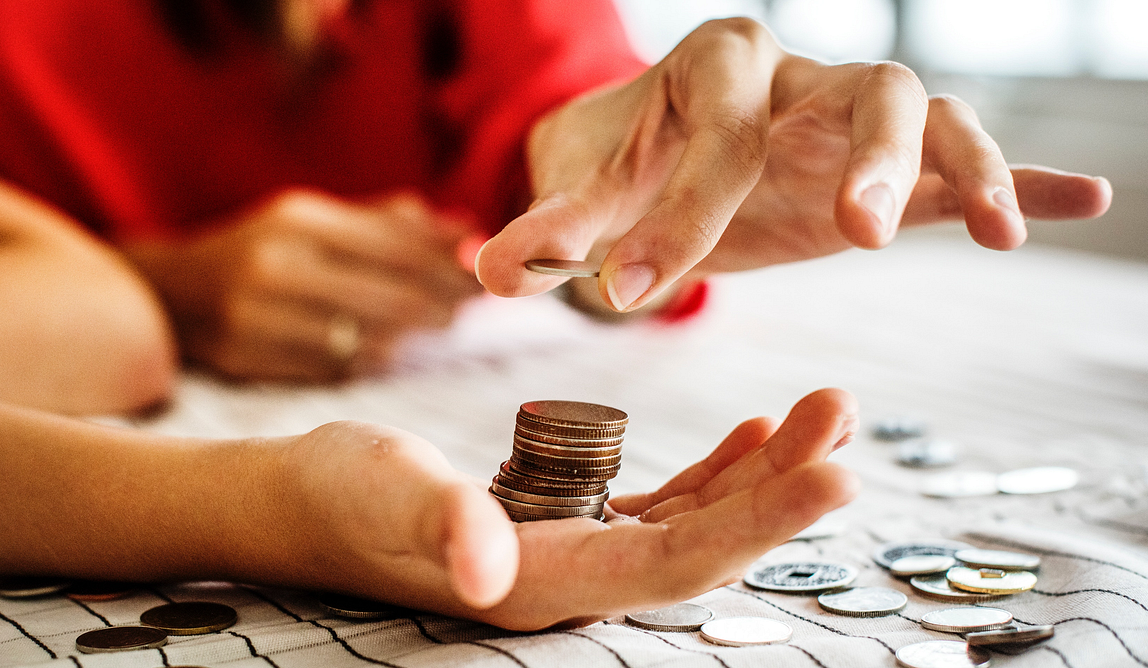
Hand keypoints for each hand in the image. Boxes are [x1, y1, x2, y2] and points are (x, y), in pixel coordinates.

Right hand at [125, 190, 480, 381]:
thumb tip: (467, 230)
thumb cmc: (261, 251)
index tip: (485, 273)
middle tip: (475, 307)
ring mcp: (259, 317)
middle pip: (389, 296)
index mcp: (297, 221)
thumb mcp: (314, 220)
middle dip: (442, 303)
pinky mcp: (249, 359)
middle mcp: (276, 265)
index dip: (448, 264)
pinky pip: (334, 368)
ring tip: (440, 324)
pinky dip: (371, 359)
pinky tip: (389, 349)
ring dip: (412, 336)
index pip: (395, 246)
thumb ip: (388, 224)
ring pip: (366, 338)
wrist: (171, 293)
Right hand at [269, 388, 858, 629]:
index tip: (835, 476)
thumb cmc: (337, 495)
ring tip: (822, 415)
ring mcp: (574, 554)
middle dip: (783, 490)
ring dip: (763, 473)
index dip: (760, 526)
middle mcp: (574, 581)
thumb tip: (485, 569)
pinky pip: (661, 504)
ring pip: (694, 522)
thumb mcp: (386, 494)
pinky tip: (753, 436)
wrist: (303, 501)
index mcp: (543, 583)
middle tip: (845, 420)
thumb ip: (441, 526)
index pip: (675, 564)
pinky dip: (714, 471)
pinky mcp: (565, 524)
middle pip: (706, 544)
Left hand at [476, 18, 1112, 312]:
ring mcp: (848, 115)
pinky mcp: (884, 165)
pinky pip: (965, 160)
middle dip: (865, 156)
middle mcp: (795, 75)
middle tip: (854, 235)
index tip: (632, 293)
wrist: (655, 153)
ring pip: (930, 112)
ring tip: (994, 231)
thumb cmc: (620, 166)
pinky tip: (1080, 203)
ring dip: (961, 166)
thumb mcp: (583, 194)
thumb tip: (486, 270)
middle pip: (862, 88)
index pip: (714, 137)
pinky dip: (1018, 179)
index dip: (675, 217)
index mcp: (714, 67)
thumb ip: (547, 231)